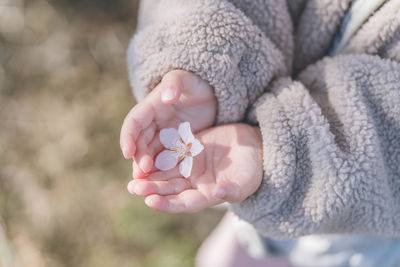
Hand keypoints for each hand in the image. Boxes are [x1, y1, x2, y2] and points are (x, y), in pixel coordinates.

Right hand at [120, 70, 216, 176]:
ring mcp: (163, 134)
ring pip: (150, 152)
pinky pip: (165, 157)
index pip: (134, 122)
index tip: (127, 152)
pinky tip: (163, 181)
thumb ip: (175, 83)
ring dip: (146, 166)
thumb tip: (166, 96)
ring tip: (147, 182)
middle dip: (138, 157)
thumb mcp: (188, 79)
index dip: (128, 136)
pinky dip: (162, 168)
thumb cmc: (197, 83)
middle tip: (142, 173)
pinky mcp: (175, 144)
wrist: (210, 93)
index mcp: (151, 106)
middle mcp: (153, 122)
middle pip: (140, 141)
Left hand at [127, 124, 262, 212]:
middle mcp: (195, 183)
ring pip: (167, 171)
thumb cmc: (253, 168)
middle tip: (133, 187)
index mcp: (206, 195)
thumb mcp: (246, 180)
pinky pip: (172, 153)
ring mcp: (192, 166)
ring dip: (151, 173)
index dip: (167, 204)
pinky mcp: (190, 150)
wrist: (255, 146)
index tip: (150, 201)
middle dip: (152, 188)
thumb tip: (219, 193)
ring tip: (134, 173)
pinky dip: (159, 154)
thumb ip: (232, 189)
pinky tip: (144, 152)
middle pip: (170, 188)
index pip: (183, 203)